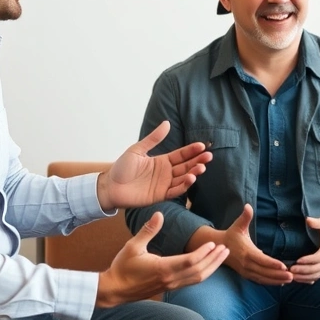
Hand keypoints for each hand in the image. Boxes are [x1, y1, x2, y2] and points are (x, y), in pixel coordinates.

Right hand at [97, 212, 228, 306]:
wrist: (114, 290)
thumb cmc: (122, 267)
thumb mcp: (132, 246)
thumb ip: (148, 230)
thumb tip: (159, 214)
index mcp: (162, 268)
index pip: (189, 262)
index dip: (203, 253)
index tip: (213, 244)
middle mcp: (169, 279)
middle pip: (198, 271)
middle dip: (214, 260)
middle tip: (226, 248)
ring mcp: (170, 285)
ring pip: (197, 278)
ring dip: (212, 267)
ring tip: (222, 256)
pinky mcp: (169, 288)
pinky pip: (191, 281)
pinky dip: (202, 273)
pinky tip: (208, 265)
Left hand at [98, 120, 212, 211]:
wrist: (110, 186)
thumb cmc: (122, 167)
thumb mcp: (137, 150)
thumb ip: (153, 138)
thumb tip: (167, 123)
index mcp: (162, 161)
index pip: (181, 155)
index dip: (192, 150)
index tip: (202, 145)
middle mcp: (166, 173)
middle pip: (186, 166)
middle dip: (198, 161)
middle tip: (209, 156)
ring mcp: (164, 184)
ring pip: (183, 178)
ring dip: (193, 173)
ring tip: (201, 167)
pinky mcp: (160, 196)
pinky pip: (175, 191)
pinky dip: (184, 186)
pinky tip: (190, 178)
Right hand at [220, 204, 293, 284]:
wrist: (219, 247)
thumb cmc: (231, 235)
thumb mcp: (237, 225)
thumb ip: (245, 217)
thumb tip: (248, 206)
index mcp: (246, 252)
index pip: (261, 259)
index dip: (272, 263)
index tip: (284, 266)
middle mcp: (246, 264)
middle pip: (264, 272)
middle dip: (278, 274)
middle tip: (293, 275)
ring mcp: (246, 271)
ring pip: (263, 278)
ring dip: (276, 280)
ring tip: (290, 279)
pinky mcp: (246, 275)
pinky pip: (260, 280)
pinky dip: (270, 282)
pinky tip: (281, 282)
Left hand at [289, 215, 319, 282]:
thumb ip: (318, 222)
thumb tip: (308, 220)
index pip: (319, 257)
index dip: (308, 260)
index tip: (297, 260)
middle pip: (317, 269)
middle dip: (303, 271)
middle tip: (290, 269)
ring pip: (317, 275)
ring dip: (304, 277)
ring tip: (292, 276)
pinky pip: (317, 277)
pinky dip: (307, 279)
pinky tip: (298, 279)